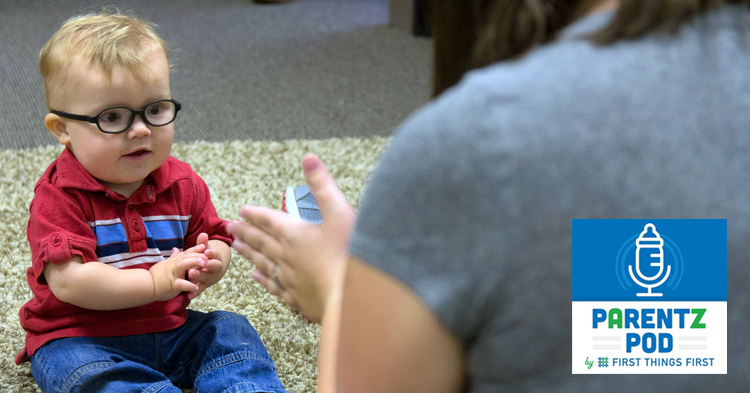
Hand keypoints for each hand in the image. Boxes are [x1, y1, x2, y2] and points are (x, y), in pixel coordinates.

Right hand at [149, 244, 205, 301]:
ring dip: (193, 263)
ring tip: (203, 263)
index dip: (195, 249)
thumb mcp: (165, 264)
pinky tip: (196, 287)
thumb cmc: (156, 275)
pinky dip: (188, 285)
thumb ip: (172, 257)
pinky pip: (181, 284)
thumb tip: (176, 249)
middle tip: (208, 254)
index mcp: (174, 261)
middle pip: (186, 257)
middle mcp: (174, 266)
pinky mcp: (172, 285)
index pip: (186, 253)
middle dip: (197, 254)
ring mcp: (173, 274)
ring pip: (183, 266)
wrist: (146, 285)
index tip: (204, 246)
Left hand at [186, 233, 228, 299]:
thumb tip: (202, 234)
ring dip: (200, 276)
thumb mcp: (206, 249)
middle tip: (202, 262)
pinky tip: (189, 295)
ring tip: (191, 273)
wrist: (214, 270)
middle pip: (214, 267)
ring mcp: (210, 278)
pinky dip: (195, 293)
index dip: (212, 253)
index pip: (216, 255)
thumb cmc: (208, 257)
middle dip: (208, 265)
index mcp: (216, 259)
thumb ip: (203, 243)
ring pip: (206, 278)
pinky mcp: (204, 286)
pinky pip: (200, 290)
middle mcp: (215, 269)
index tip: (207, 251)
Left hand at [227, 153, 355, 322]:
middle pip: (261, 241)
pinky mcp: (296, 298)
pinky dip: (262, 279)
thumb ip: (323, 186)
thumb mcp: (340, 213)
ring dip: (249, 253)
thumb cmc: (349, 256)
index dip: (255, 214)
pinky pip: (272, 285)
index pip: (269, 220)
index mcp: (295, 234)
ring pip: (262, 262)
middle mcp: (286, 256)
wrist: (350, 301)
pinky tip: (255, 276)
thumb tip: (309, 158)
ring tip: (237, 246)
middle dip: (245, 231)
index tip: (241, 210)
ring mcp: (289, 279)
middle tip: (230, 226)